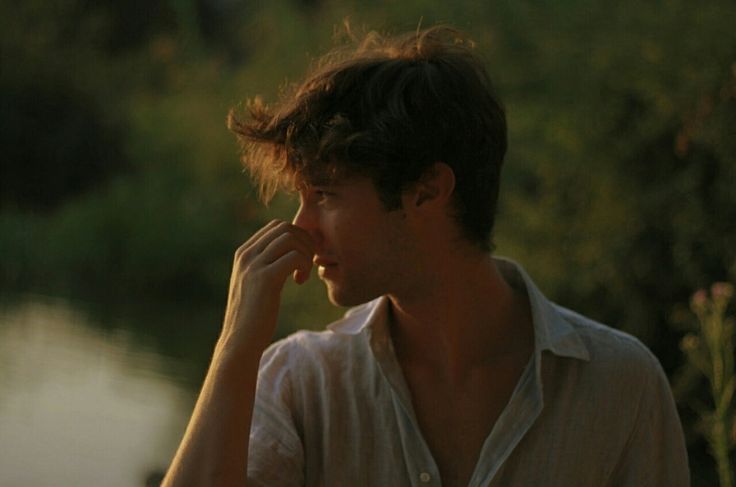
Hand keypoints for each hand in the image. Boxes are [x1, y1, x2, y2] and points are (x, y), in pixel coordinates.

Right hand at [218, 220, 315, 355]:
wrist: (240, 341)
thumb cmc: (252, 316)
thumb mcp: (255, 283)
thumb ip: (265, 264)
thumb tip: (289, 252)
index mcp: (243, 253)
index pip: (275, 226)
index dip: (296, 237)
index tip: (302, 258)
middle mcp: (246, 255)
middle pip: (285, 227)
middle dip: (304, 241)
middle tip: (307, 263)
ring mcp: (254, 265)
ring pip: (291, 238)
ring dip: (305, 253)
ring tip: (303, 274)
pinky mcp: (265, 278)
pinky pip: (294, 256)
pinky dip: (304, 265)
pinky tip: (300, 281)